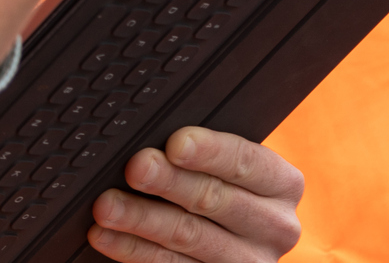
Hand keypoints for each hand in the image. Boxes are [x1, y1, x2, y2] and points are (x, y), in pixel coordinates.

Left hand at [89, 128, 302, 262]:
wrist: (232, 237)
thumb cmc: (221, 184)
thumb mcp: (226, 165)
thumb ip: (202, 151)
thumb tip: (155, 137)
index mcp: (282, 184)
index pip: (247, 162)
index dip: (210, 151)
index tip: (175, 143)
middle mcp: (274, 227)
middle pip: (214, 199)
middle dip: (168, 181)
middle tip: (135, 168)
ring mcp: (248, 262)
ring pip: (188, 237)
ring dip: (140, 219)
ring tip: (106, 205)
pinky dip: (133, 249)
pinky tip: (106, 236)